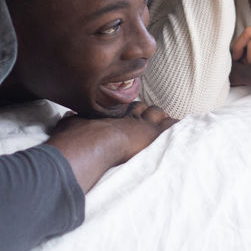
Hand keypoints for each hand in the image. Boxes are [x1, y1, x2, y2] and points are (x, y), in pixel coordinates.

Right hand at [46, 102, 175, 190]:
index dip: (132, 110)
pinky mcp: (152, 133)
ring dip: (161, 119)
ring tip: (168, 124)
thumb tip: (68, 115)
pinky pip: (170, 126)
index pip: (125, 108)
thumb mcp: (70, 125)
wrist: (90, 143)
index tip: (135, 112)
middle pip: (143, 107)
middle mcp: (126, 115)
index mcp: (110, 114)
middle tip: (152, 118)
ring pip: (157, 114)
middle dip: (147, 112)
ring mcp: (141, 123)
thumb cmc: (76, 137)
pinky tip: (182, 129)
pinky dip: (176, 127)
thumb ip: (72, 120)